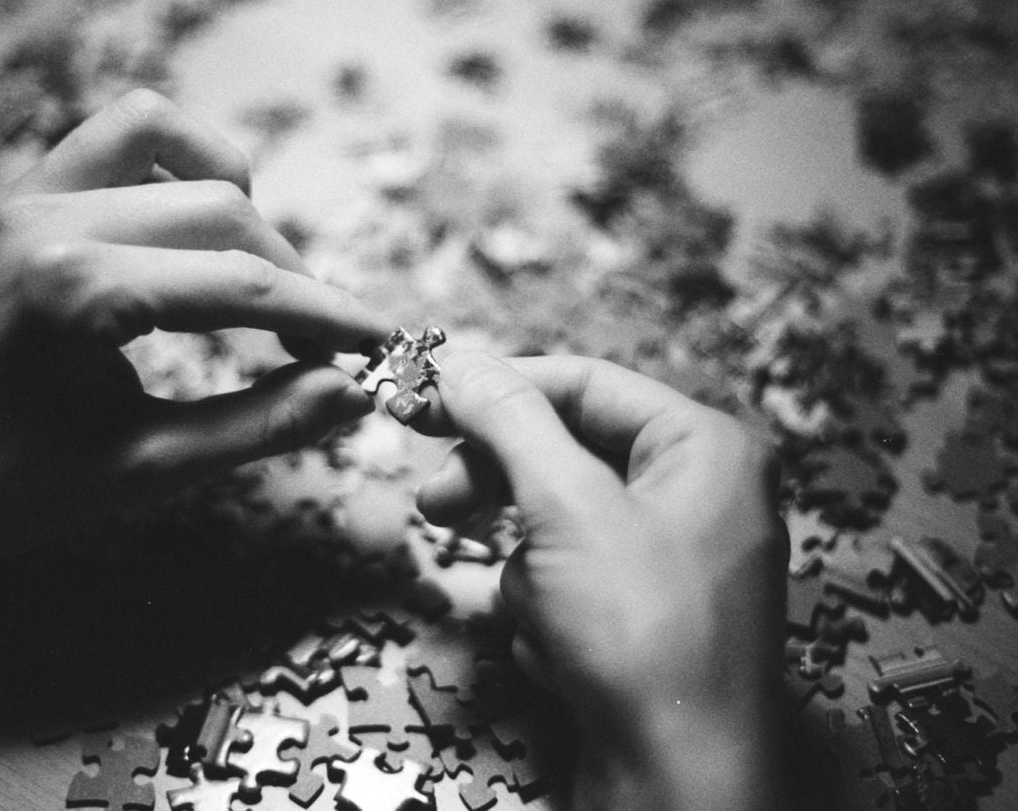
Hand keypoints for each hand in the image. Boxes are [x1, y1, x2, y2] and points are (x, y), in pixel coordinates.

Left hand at [0, 90, 388, 576]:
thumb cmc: (11, 486)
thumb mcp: (147, 471)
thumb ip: (260, 426)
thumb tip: (353, 392)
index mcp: (76, 294)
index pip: (242, 286)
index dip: (327, 314)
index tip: (380, 340)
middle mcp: (49, 219)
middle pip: (224, 211)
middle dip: (291, 276)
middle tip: (317, 344)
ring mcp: (28, 193)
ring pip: (175, 143)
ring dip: (237, 204)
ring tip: (254, 277)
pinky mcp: (21, 191)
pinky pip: (120, 136)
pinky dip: (178, 166)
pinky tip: (192, 231)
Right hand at [415, 352, 788, 810]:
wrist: (680, 784)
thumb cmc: (643, 637)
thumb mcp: (566, 506)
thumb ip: (509, 420)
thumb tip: (459, 361)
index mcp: (705, 447)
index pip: (582, 383)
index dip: (498, 388)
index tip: (424, 397)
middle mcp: (701, 495)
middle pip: (568, 455)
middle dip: (502, 489)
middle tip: (434, 504)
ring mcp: (676, 562)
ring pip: (560, 527)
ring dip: (530, 572)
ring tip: (543, 615)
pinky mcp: (649, 620)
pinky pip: (574, 584)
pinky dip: (550, 615)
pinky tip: (567, 656)